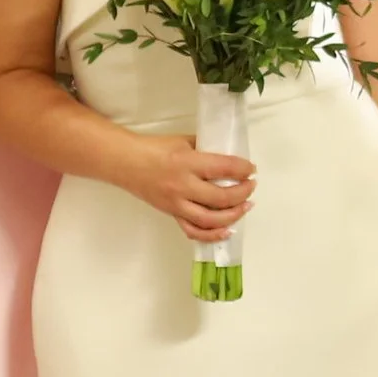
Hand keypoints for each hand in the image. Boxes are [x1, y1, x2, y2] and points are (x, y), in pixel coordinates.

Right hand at [119, 134, 255, 242]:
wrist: (126, 163)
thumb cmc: (155, 148)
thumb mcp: (184, 141)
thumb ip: (206, 149)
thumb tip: (229, 157)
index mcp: (187, 163)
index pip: (223, 169)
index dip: (242, 169)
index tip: (251, 169)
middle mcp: (183, 186)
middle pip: (221, 198)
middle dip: (243, 193)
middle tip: (251, 186)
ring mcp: (177, 204)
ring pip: (210, 220)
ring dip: (233, 215)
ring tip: (246, 206)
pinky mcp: (172, 214)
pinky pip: (193, 231)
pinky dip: (212, 235)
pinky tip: (227, 231)